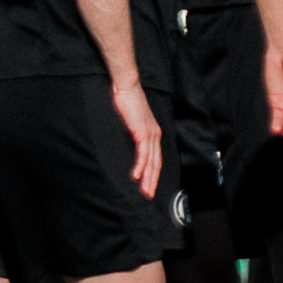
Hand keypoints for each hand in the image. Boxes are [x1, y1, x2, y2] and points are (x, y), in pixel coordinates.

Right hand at [111, 76, 162, 197]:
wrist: (126, 87)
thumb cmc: (126, 101)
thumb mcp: (131, 121)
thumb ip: (133, 134)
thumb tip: (129, 146)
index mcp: (153, 133)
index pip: (156, 158)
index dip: (153, 174)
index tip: (149, 187)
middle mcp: (155, 134)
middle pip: (157, 163)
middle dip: (153, 181)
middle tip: (149, 196)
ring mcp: (150, 133)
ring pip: (151, 161)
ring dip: (147, 178)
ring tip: (144, 191)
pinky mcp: (142, 131)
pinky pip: (142, 153)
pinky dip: (140, 166)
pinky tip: (135, 176)